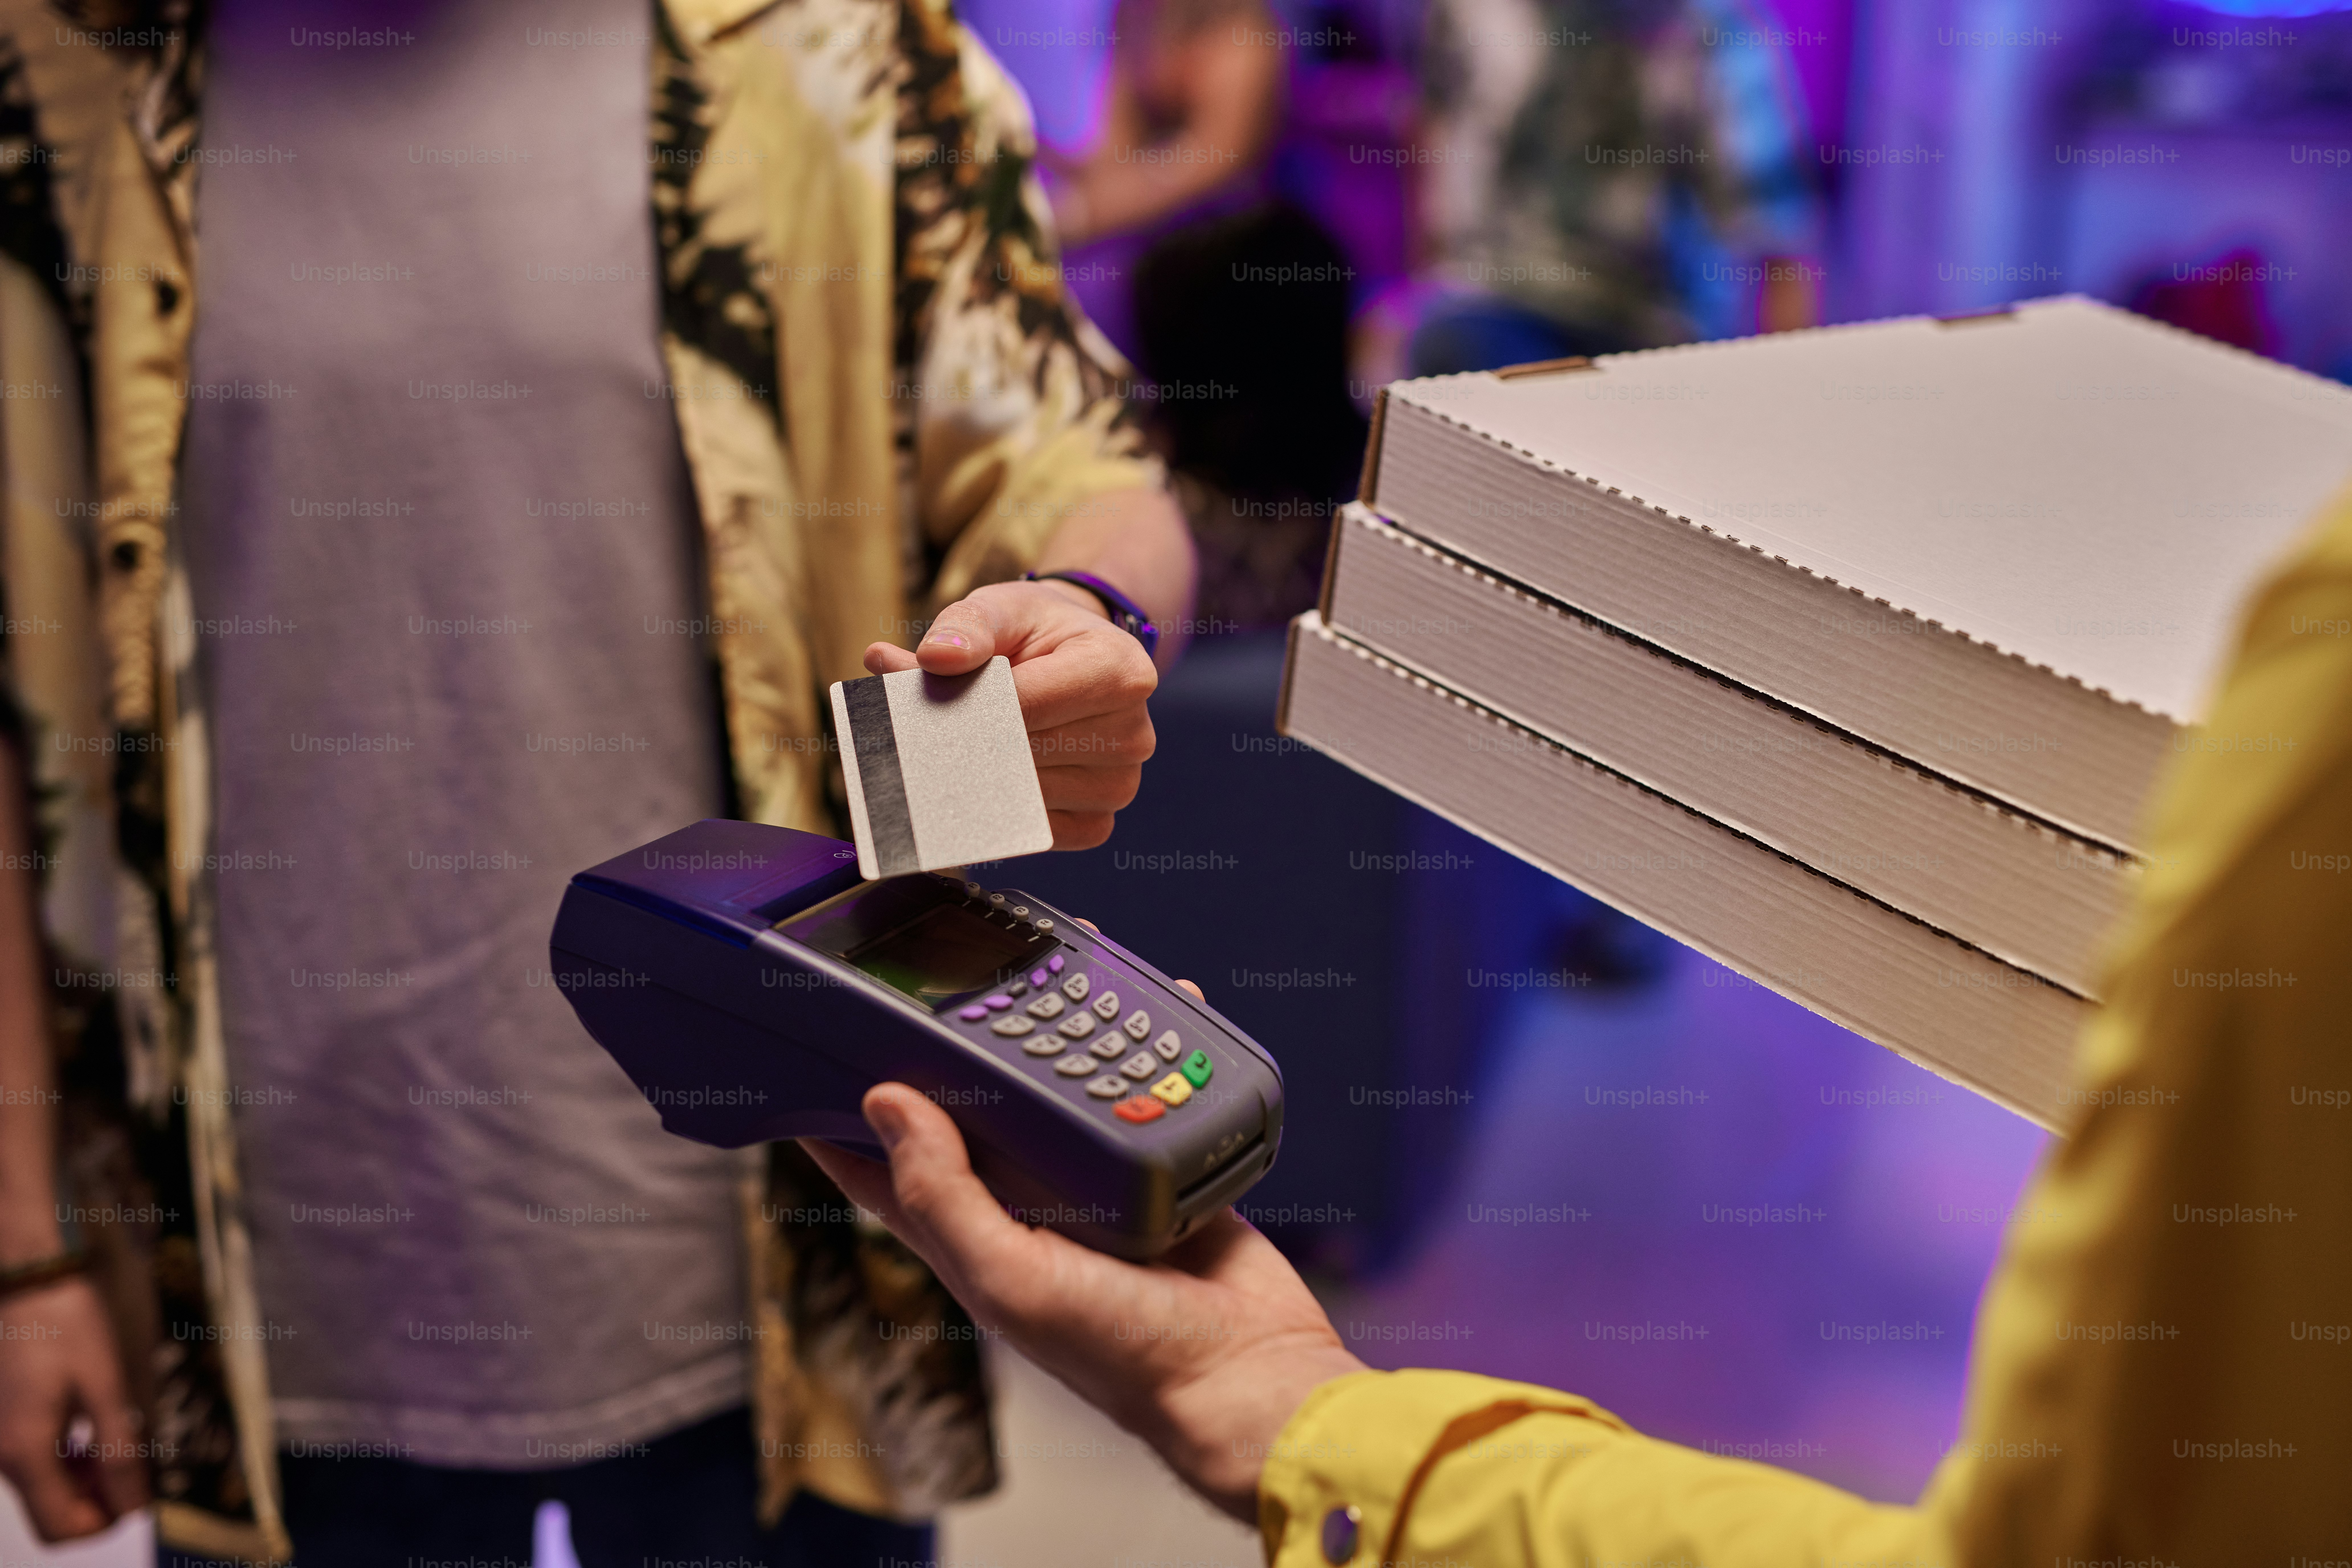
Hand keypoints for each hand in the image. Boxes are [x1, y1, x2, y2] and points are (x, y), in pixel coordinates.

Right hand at [0, 1276, 148, 1540]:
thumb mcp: (105, 1389)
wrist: (29, 1282)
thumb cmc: (68, 1326)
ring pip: (45, 1492)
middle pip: (53, 1515)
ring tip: (116, 1440)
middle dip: (99, 1501)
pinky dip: (68, 1462)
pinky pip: (36, 1465)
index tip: (139, 1490)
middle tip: (133, 1462)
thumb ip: (119, 1452)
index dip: (106, 1520)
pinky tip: (91, 1430)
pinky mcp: (3, 1427)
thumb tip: (136, 1505)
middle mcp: (2, 1458)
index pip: (62, 1528)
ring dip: (86, 1481)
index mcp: (24, 1453)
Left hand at [803, 984, 1364, 1521]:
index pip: (886, 1170)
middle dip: (951, 1058)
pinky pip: (1143, 1095)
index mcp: (977, 1238)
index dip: (842, 1122)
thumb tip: (885, 1103)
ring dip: (1052, 1038)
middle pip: (972, 1117)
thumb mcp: (1012, 1279)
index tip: (811, 1060)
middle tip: (933, 988)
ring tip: (1045, 977)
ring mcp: (1095, 1188)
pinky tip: (1156, 1007)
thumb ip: (946, 1196)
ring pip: (1057, 1095)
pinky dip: (1147, 1049)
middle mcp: (1028, 1208)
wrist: (1244, 1373)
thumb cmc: (1126, 1352)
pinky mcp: (1158, 1170)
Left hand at [864, 580, 1154, 850]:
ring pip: (1022, 796)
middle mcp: (1134, 734)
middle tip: (924, 721)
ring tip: (962, 740)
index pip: (1027, 704)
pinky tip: (988, 775)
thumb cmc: (1036, 634)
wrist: (1070, 660)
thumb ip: (965, 627)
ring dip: (977, 775)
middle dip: (965, 739)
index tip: (921, 693)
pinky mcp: (1097, 822)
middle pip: (1023, 754)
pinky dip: (998, 808)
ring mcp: (1119, 785)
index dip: (967, 703)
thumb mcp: (1002, 609)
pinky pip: (1034, 831)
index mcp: (1122, 670)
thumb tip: (934, 659)